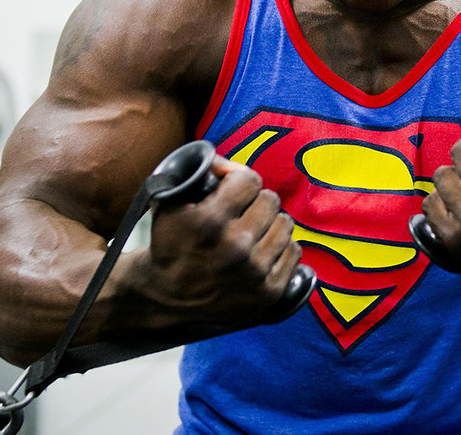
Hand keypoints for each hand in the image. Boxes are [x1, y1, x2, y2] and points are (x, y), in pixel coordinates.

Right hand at [125, 155, 302, 330]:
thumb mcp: (170, 203)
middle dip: (255, 202)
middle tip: (242, 213)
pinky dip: (281, 249)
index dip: (239, 181)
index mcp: (210, 221)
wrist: (166, 298)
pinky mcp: (269, 292)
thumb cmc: (170, 245)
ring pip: (285, 224)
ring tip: (253, 232)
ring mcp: (254, 272)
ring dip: (270, 224)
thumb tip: (227, 162)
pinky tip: (262, 251)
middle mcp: (236, 247)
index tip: (231, 190)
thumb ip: (198, 174)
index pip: (250, 180)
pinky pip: (294, 252)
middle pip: (271, 200)